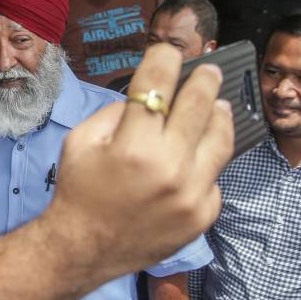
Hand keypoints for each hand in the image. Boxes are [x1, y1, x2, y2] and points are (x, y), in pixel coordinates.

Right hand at [48, 44, 232, 280]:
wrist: (84, 248)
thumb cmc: (79, 189)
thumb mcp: (80, 141)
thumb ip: (117, 113)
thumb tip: (152, 97)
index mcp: (133, 145)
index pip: (158, 84)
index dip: (165, 59)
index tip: (169, 52)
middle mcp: (169, 167)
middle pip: (199, 105)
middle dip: (204, 80)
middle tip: (209, 71)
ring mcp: (192, 193)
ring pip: (221, 138)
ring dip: (219, 115)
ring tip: (217, 106)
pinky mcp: (204, 213)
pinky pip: (214, 176)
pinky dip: (204, 163)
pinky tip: (192, 160)